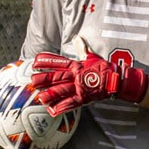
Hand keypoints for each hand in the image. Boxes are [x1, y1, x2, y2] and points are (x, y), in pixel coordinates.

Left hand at [28, 47, 148, 115]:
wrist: (116, 80)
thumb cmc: (103, 69)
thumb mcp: (91, 57)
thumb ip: (82, 48)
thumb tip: (77, 38)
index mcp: (76, 65)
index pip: (59, 62)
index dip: (46, 61)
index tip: (35, 62)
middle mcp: (76, 76)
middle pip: (57, 77)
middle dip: (44, 79)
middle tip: (32, 81)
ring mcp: (80, 87)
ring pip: (63, 90)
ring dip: (51, 94)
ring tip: (40, 98)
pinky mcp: (84, 98)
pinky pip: (71, 103)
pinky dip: (62, 107)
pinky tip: (53, 110)